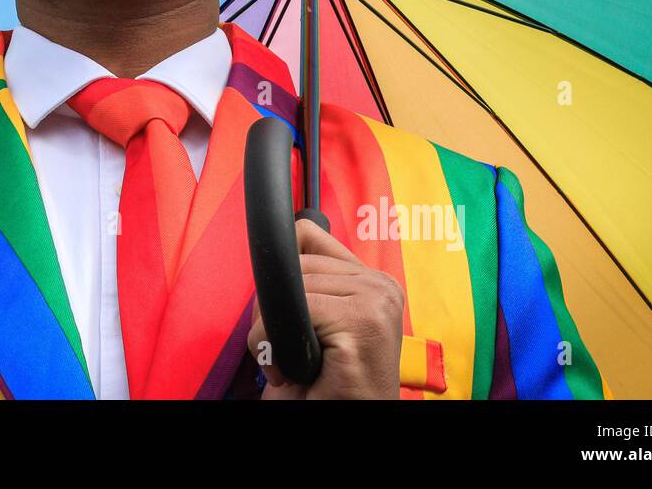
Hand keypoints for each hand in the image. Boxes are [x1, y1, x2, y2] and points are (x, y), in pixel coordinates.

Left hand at [247, 218, 403, 398]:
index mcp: (373, 281)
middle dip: (272, 308)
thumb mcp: (316, 318)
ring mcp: (376, 300)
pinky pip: (289, 310)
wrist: (342, 420)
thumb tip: (288, 231)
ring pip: (289, 286)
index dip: (283, 276)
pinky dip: (270, 345)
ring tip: (290, 364)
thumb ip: (311, 276)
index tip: (284, 316)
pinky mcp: (362, 322)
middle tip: (283, 351)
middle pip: (295, 263)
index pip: (308, 236)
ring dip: (270, 333)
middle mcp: (382, 285)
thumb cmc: (326, 384)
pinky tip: (289, 371)